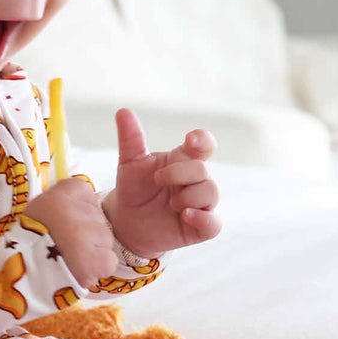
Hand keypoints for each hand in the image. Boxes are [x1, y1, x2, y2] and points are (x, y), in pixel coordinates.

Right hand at [23, 177, 116, 289]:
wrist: (23, 277)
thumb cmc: (27, 248)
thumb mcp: (34, 214)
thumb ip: (58, 206)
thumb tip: (78, 208)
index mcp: (54, 200)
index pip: (82, 189)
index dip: (80, 207)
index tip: (68, 222)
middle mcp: (72, 212)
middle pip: (96, 216)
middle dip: (88, 232)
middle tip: (67, 246)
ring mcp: (87, 235)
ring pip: (105, 238)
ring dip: (94, 250)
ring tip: (72, 260)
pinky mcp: (98, 260)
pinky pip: (108, 260)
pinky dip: (99, 268)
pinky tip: (82, 271)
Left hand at [101, 109, 221, 258]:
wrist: (127, 222)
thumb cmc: (134, 189)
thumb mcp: (130, 163)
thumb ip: (131, 139)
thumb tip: (123, 110)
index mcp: (183, 160)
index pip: (203, 144)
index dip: (202, 140)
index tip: (190, 140)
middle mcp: (196, 180)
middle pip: (202, 169)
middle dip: (178, 174)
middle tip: (157, 181)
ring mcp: (201, 203)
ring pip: (211, 192)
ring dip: (187, 196)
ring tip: (169, 204)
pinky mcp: (201, 227)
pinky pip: (214, 223)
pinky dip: (202, 218)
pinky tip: (185, 215)